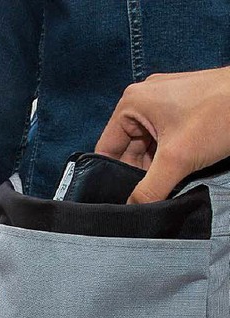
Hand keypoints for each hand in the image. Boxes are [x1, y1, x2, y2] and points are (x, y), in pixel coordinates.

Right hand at [95, 66, 229, 203]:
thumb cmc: (222, 112)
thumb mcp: (179, 158)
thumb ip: (150, 189)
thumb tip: (131, 210)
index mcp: (131, 103)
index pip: (107, 148)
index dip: (110, 176)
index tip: (117, 198)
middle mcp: (143, 100)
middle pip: (128, 149)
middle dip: (139, 172)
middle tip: (148, 195)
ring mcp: (165, 102)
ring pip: (149, 145)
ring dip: (157, 166)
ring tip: (170, 182)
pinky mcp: (184, 108)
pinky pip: (166, 138)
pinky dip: (171, 156)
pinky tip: (181, 169)